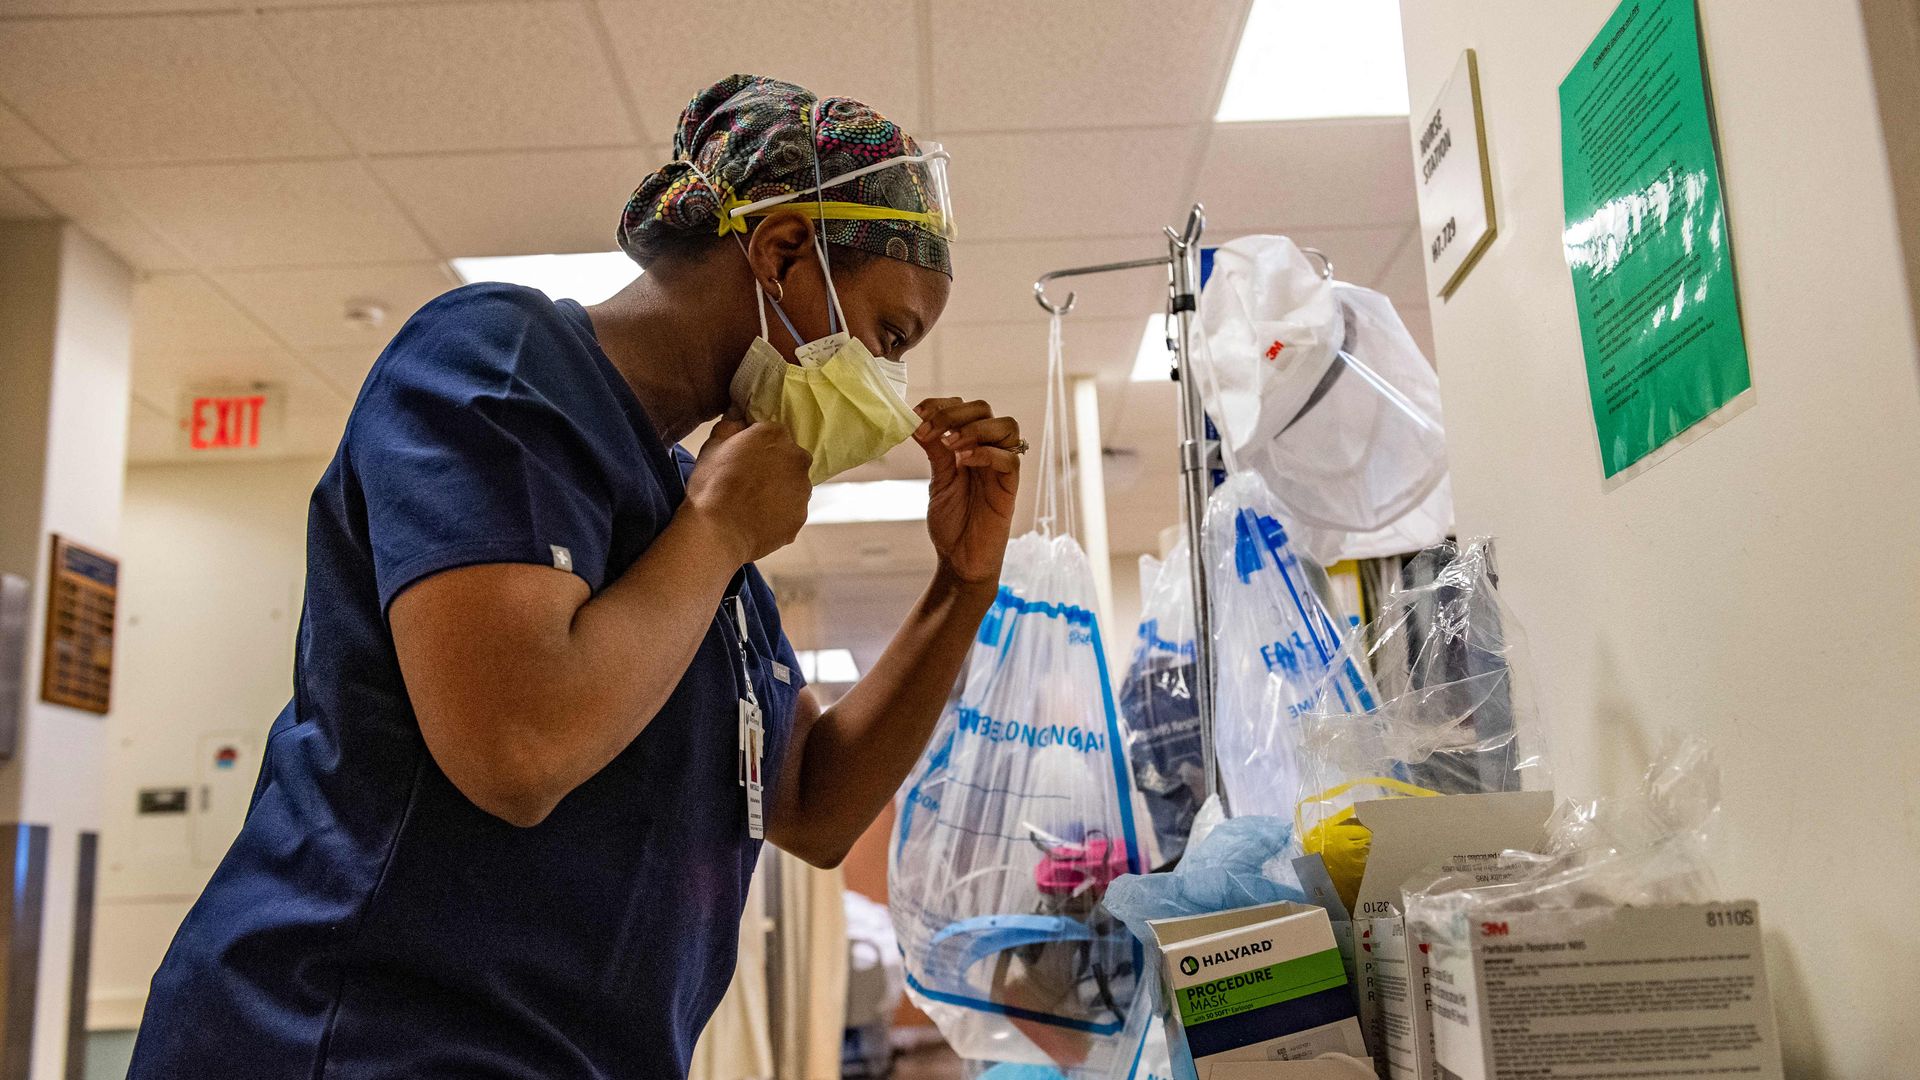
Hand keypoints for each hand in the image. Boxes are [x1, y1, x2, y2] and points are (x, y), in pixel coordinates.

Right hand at [683, 419, 810, 564]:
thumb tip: (739, 415)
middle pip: (788, 459)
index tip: (743, 460)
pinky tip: (757, 520)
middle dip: (773, 468)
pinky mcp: (800, 517)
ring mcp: (802, 490)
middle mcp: (797, 459)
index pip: (773, 434)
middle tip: (747, 483)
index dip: (757, 447)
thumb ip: (730, 425)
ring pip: (793, 486)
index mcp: (776, 435)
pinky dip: (778, 514)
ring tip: (752, 505)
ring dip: (778, 491)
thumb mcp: (712, 446)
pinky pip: (790, 511)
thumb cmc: (711, 485)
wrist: (718, 532)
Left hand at [913, 398, 1019, 585]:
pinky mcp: (1009, 489)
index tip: (916, 414)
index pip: (965, 408)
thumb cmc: (952, 523)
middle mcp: (988, 452)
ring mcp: (1001, 469)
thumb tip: (917, 421)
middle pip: (985, 410)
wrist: (960, 561)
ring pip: (1006, 427)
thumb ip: (935, 451)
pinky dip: (986, 452)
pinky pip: (1010, 459)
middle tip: (928, 430)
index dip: (941, 404)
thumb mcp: (938, 481)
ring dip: (974, 428)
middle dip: (953, 413)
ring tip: (949, 444)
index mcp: (970, 446)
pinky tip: (963, 461)